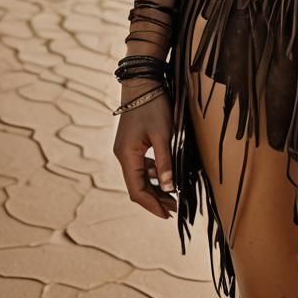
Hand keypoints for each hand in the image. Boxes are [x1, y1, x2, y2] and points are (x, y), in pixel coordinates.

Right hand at [112, 86, 177, 219]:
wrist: (143, 82)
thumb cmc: (153, 106)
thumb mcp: (163, 134)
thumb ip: (166, 161)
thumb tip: (170, 188)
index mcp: (127, 156)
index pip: (137, 190)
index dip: (152, 205)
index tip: (167, 215)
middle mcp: (123, 155)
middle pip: (138, 186)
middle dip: (155, 199)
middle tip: (173, 209)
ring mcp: (127, 149)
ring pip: (140, 177)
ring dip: (155, 188)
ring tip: (173, 196)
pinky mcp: (133, 143)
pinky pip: (143, 166)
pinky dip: (155, 174)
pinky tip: (167, 176)